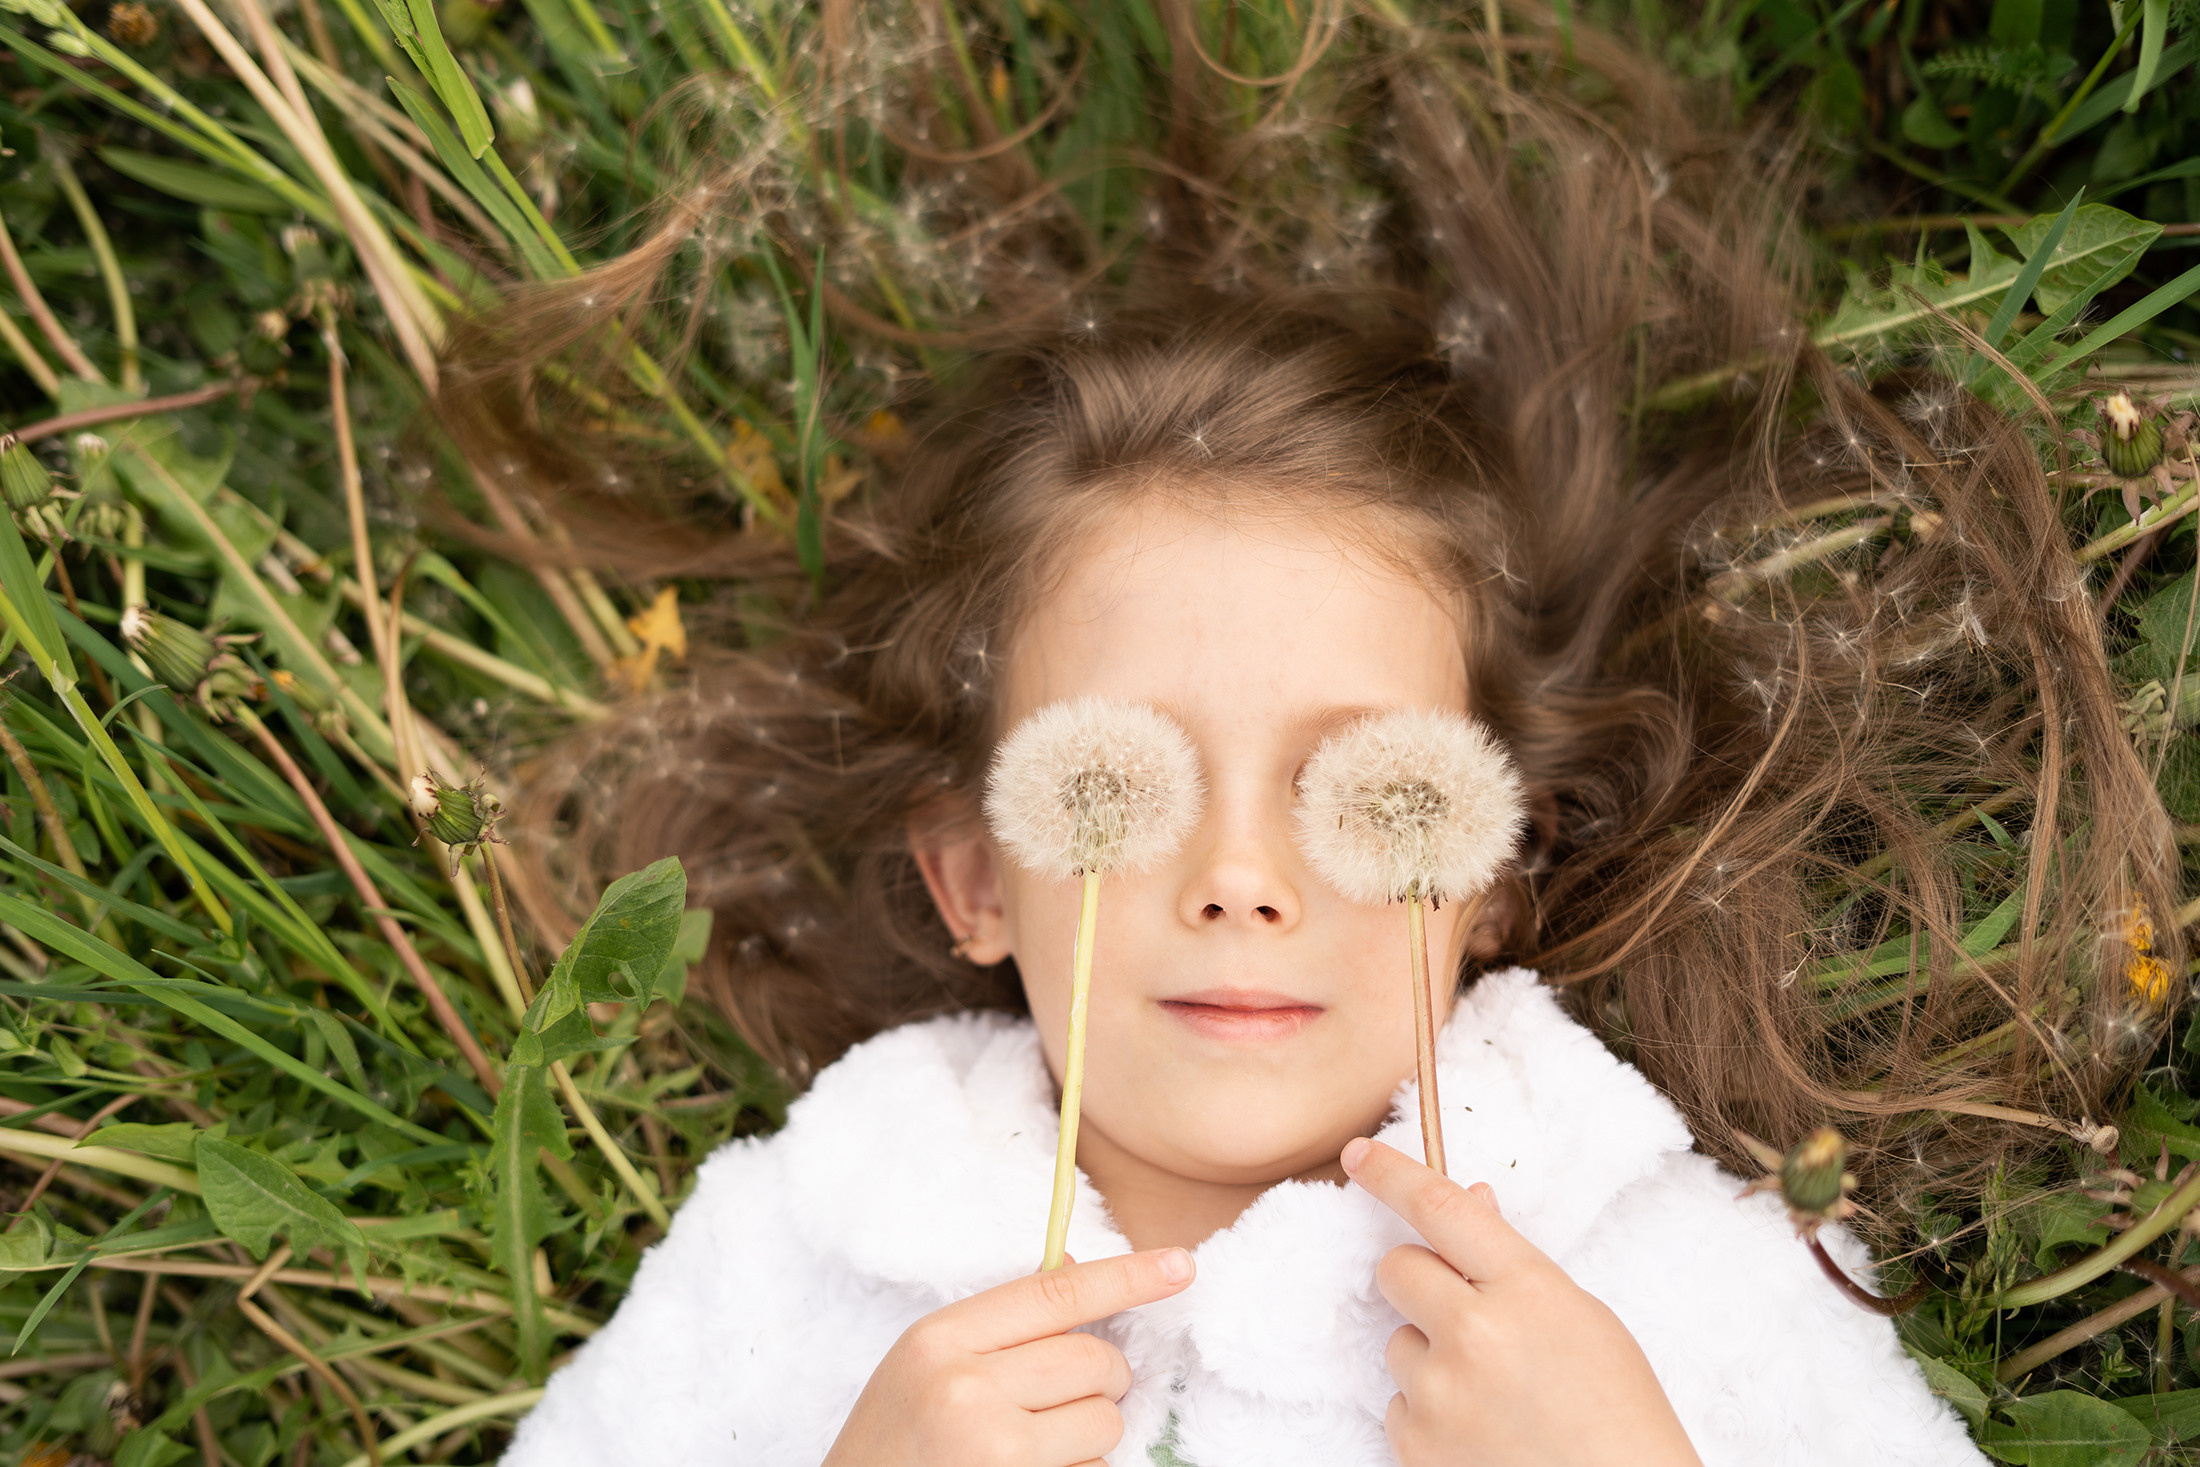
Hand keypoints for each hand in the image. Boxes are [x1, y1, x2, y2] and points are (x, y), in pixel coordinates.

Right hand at [822, 1246, 1194, 1466]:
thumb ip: (996, 1324)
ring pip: (1105, 1425)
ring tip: (1026, 1453)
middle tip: (1049, 1408)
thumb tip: (1075, 1266)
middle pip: (1096, 1363)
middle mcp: (968, 1390)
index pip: (1058, 1293)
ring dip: (1087, 1441)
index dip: (1129, 1277)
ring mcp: (996, 1452)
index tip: (1183, 1265)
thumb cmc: (892, 1446)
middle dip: (1097, 1386)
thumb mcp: (922, 1366)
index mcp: (941, 1340)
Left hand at [1342, 1137, 1701, 1466]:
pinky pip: (1398, 1404)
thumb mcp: (1584, 1320)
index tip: (1359, 1155)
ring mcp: (1440, 1393)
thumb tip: (1471, 1199)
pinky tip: (1480, 1434)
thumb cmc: (1617, 1414)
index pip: (1441, 1208)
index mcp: (1526, 1290)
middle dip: (1421, 1282)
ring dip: (1433, 1359)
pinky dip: (1429, 1415)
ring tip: (1494, 1396)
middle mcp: (1473, 1334)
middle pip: (1398, 1269)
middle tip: (1464, 1315)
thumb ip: (1516, 1265)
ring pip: (1399, 1342)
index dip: (1392, 1174)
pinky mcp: (1416, 1445)